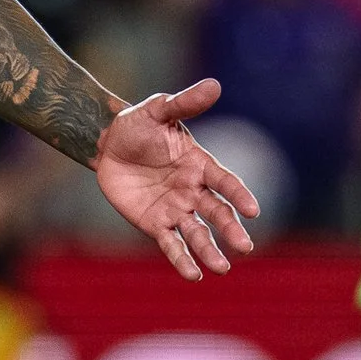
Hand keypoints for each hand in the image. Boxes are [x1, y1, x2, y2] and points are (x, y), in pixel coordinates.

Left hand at [93, 79, 259, 280]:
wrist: (107, 143)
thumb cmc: (138, 124)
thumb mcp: (159, 109)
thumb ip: (185, 103)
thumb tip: (215, 84)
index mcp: (200, 164)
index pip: (225, 181)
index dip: (239, 194)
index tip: (253, 210)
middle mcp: (193, 190)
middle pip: (216, 212)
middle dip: (230, 229)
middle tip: (245, 247)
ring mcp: (175, 208)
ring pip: (198, 233)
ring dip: (210, 252)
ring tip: (222, 269)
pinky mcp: (154, 223)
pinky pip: (171, 244)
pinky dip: (181, 259)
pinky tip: (193, 275)